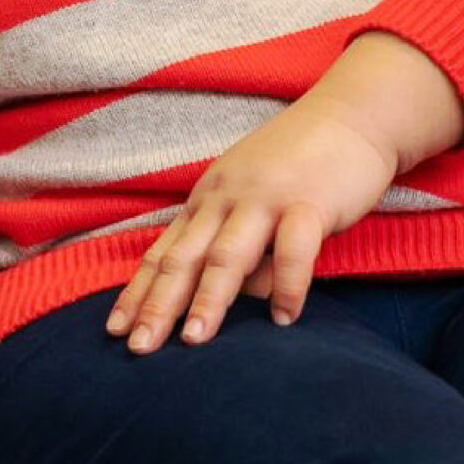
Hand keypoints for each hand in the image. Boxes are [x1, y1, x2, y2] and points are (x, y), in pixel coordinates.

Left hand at [107, 97, 397, 353]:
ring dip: (209, 299)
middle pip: (184, 258)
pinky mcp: (310, 202)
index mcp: (206, 200)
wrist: (349, 115)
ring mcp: (265, 199)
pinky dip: (288, 285)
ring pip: (228, 254)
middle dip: (157, 304)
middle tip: (136, 347)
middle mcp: (225, 199)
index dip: (137, 292)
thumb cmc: (297, 163)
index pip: (162, 252)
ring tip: (192, 340)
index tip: (113, 329)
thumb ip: (234, 243)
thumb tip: (227, 298)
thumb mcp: (249, 198)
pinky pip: (294, 248)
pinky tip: (285, 318)